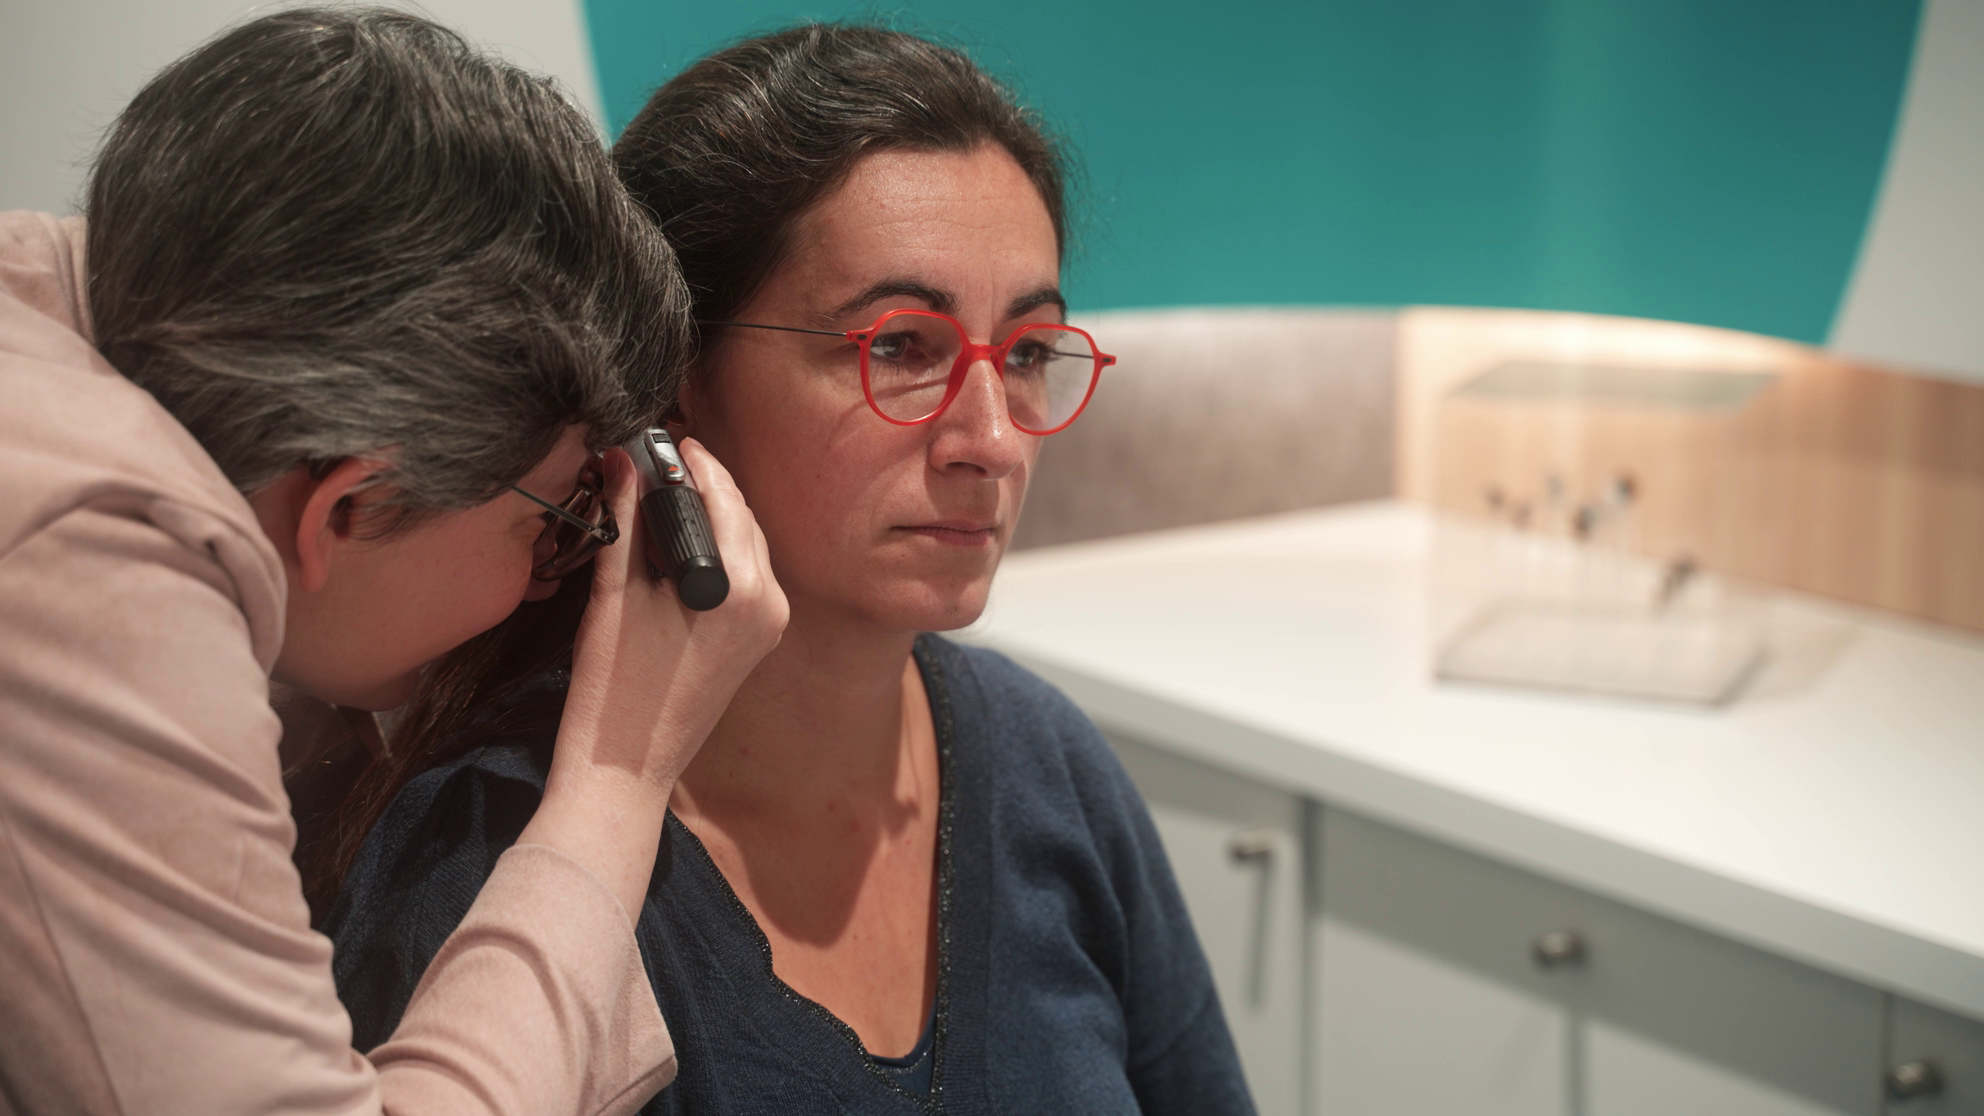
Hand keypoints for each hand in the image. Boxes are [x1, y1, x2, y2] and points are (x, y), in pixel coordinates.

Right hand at [518, 439, 785, 917]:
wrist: (624, 773)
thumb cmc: (612, 690)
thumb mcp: (612, 594)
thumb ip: (625, 519)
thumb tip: (623, 459)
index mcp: (742, 589)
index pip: (724, 495)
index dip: (690, 459)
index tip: (660, 433)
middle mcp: (770, 603)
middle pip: (742, 516)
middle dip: (703, 482)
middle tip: (657, 454)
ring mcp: (769, 625)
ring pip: (746, 544)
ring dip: (711, 513)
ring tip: (662, 488)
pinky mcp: (758, 643)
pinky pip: (745, 575)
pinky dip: (717, 549)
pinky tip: (678, 537)